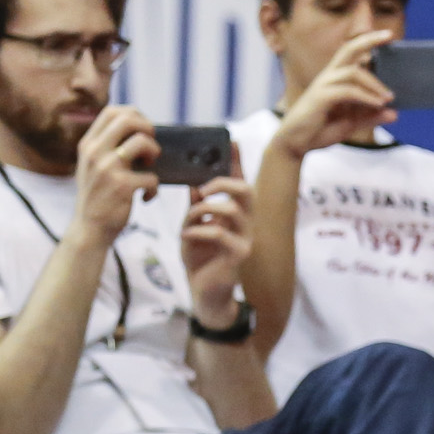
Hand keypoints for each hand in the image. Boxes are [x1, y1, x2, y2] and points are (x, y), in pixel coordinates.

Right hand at [73, 106, 159, 243]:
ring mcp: (107, 168)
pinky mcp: (122, 186)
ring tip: (149, 168)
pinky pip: (152, 176)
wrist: (89, 230)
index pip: (112, 111)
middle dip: (148, 128)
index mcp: (88, 145)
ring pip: (143, 142)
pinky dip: (154, 188)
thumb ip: (107, 146)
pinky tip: (146, 196)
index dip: (134, 114)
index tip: (142, 129)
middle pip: (129, 119)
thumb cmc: (98, 196)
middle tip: (150, 146)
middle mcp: (94, 152)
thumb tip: (141, 128)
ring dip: (154, 153)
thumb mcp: (92, 166)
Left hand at [181, 168, 256, 323]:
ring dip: (203, 210)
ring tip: (188, 219)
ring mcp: (245, 238)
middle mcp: (246, 223)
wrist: (204, 294)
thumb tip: (193, 183)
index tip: (231, 140)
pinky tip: (187, 236)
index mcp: (235, 212)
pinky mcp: (238, 255)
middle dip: (222, 182)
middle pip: (246, 190)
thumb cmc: (200, 259)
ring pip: (232, 210)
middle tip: (201, 188)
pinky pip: (220, 234)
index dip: (236, 161)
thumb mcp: (193, 227)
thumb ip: (196, 206)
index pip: (240, 181)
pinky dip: (199, 231)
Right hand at [270, 31, 394, 159]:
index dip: (367, 41)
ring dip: (374, 84)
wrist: (295, 144)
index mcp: (335, 78)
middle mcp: (328, 77)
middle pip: (348, 49)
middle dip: (368, 40)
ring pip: (353, 73)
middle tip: (390, 35)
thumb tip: (395, 114)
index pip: (350, 53)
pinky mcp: (320, 97)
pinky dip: (365, 96)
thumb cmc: (319, 130)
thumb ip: (371, 117)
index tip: (388, 35)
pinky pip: (347, 91)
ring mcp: (323, 85)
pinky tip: (378, 105)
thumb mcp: (351, 124)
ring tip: (389, 98)